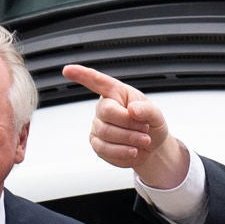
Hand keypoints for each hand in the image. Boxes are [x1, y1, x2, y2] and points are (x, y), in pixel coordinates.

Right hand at [63, 65, 188, 189]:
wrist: (152, 148)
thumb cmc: (151, 125)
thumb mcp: (156, 115)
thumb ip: (147, 110)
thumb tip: (132, 110)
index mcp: (116, 93)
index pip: (98, 82)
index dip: (82, 75)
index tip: (67, 70)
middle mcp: (104, 108)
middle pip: (107, 113)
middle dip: (130, 124)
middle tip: (145, 130)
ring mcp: (98, 126)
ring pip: (107, 134)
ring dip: (130, 140)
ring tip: (143, 141)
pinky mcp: (97, 144)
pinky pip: (105, 150)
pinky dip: (123, 152)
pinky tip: (133, 151)